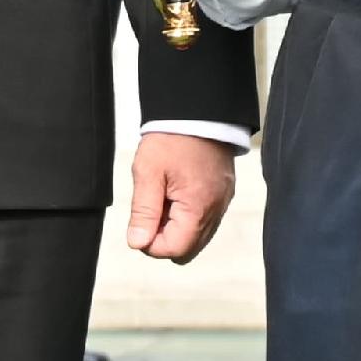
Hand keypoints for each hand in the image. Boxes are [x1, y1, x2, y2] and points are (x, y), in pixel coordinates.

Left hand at [125, 133, 236, 262]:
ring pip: (197, 236)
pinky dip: (187, 216)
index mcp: (198, 208)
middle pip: (188, 248)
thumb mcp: (148, 173)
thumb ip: (143, 211)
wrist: (197, 111)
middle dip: (164, 238)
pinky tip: (175, 194)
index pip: (175, 249)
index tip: (139, 224)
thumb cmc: (171, 139)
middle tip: (149, 211)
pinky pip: (205, 220)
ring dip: (176, 227)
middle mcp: (216, 211)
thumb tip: (138, 243)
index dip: (151, 243)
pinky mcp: (223, 194)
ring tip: (162, 198)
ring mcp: (222, 203)